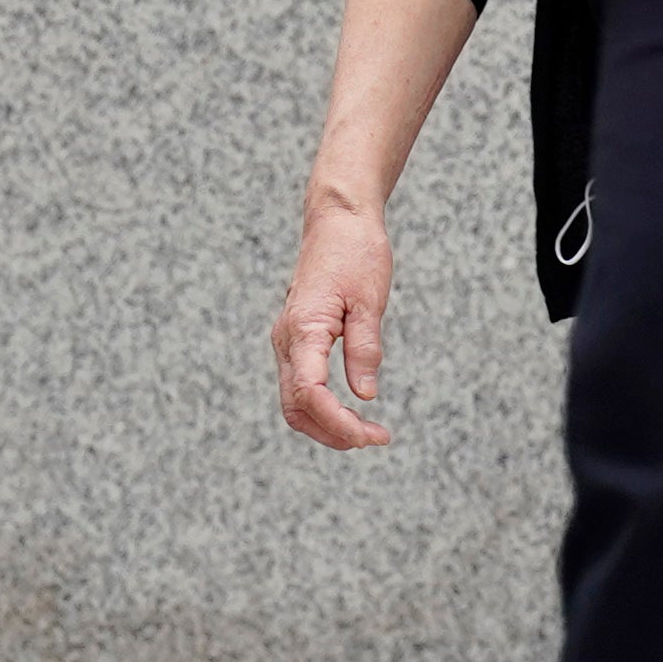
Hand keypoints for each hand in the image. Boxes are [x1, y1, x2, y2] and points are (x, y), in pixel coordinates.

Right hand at [272, 189, 398, 448]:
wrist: (337, 222)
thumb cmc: (356, 253)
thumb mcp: (370, 300)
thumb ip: (365, 348)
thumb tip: (365, 395)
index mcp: (303, 330)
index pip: (309, 392)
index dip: (336, 421)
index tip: (369, 435)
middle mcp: (286, 340)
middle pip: (296, 406)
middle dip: (333, 431)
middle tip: (376, 439)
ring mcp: (287, 342)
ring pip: (294, 400)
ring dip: (326, 424)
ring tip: (367, 433)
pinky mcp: (296, 340)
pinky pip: (301, 384)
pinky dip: (321, 407)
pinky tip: (349, 412)